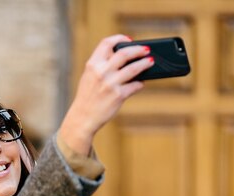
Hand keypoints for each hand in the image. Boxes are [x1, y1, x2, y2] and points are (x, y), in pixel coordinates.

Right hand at [59, 34, 153, 154]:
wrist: (83, 117)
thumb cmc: (87, 97)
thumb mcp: (89, 77)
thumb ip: (102, 65)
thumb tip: (124, 56)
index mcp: (92, 65)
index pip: (106, 43)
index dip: (119, 39)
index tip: (128, 40)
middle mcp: (101, 72)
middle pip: (124, 53)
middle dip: (138, 49)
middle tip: (146, 50)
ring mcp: (110, 84)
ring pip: (134, 68)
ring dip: (145, 63)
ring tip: (150, 61)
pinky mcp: (118, 95)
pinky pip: (135, 85)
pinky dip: (140, 83)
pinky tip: (140, 83)